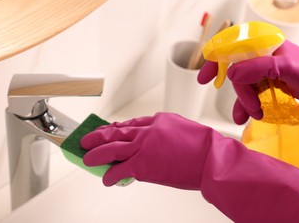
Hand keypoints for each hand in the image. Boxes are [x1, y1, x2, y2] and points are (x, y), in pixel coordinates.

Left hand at [81, 112, 298, 221]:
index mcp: (158, 120)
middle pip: (116, 131)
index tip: (107, 130)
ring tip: (87, 157)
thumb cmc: (203, 146)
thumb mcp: (182, 130)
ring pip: (112, 147)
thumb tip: (151, 142)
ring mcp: (144, 145)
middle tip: (87, 139)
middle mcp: (147, 130)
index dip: (115, 128)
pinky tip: (105, 179)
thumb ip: (163, 133)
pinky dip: (110, 175)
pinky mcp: (143, 163)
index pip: (130, 123)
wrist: (212, 158)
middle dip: (98, 136)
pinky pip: (120, 169)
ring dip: (97, 153)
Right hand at [199, 40, 298, 124]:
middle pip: (236, 72)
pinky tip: (248, 117)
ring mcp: (266, 71)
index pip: (232, 46)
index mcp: (265, 44)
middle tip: (250, 106)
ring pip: (243, 86)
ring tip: (253, 115)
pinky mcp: (271, 85)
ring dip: (244, 102)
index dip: (215, 60)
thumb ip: (258, 68)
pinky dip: (248, 107)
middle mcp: (263, 56)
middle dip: (240, 92)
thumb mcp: (287, 67)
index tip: (204, 77)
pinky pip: (252, 95)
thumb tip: (231, 74)